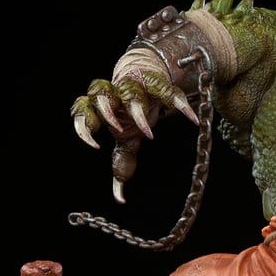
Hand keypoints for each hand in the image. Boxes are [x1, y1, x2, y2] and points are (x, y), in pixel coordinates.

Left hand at [70, 49, 199, 202]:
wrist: (148, 76)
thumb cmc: (132, 114)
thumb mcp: (127, 140)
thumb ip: (122, 165)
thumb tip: (120, 199)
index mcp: (102, 108)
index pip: (83, 112)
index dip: (85, 127)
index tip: (96, 146)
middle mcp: (115, 93)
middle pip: (99, 93)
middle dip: (107, 111)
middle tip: (118, 130)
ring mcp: (135, 85)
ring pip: (130, 89)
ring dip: (137, 111)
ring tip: (148, 132)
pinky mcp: (157, 81)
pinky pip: (167, 90)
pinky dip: (179, 104)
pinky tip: (192, 119)